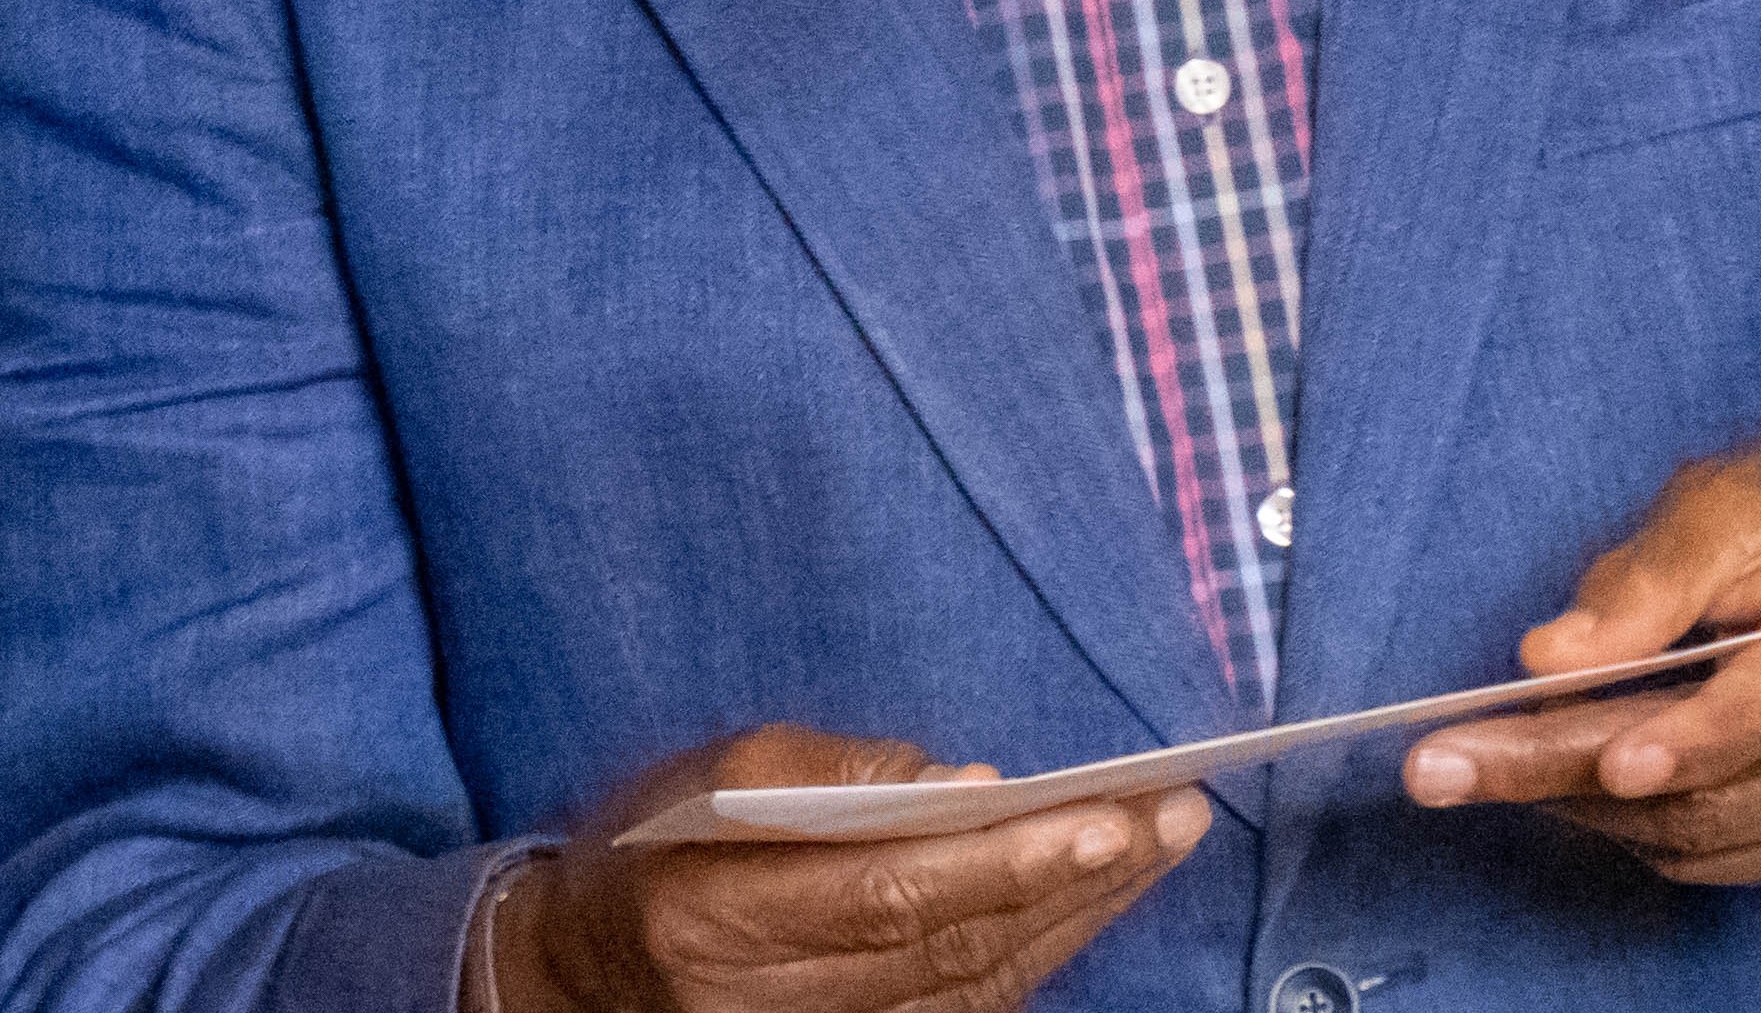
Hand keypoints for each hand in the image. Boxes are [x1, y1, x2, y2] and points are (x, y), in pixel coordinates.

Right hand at [474, 725, 1203, 1012]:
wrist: (590, 974)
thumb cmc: (654, 848)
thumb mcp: (706, 773)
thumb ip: (829, 773)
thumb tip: (968, 781)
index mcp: (718, 918)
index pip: (886, 896)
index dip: (1000, 863)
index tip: (1101, 817)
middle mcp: (771, 1005)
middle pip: (952, 948)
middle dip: (1074, 881)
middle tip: (1170, 816)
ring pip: (978, 989)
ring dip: (1080, 917)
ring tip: (1159, 842)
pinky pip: (969, 1012)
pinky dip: (1041, 954)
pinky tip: (1095, 899)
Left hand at [1398, 429, 1760, 885]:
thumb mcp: (1752, 492)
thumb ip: (1657, 567)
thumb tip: (1555, 654)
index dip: (1689, 740)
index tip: (1609, 760)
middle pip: (1709, 786)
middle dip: (1559, 777)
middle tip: (1436, 770)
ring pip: (1707, 836)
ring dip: (1584, 806)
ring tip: (1483, 760)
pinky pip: (1728, 860)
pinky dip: (1641, 828)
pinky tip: (1577, 785)